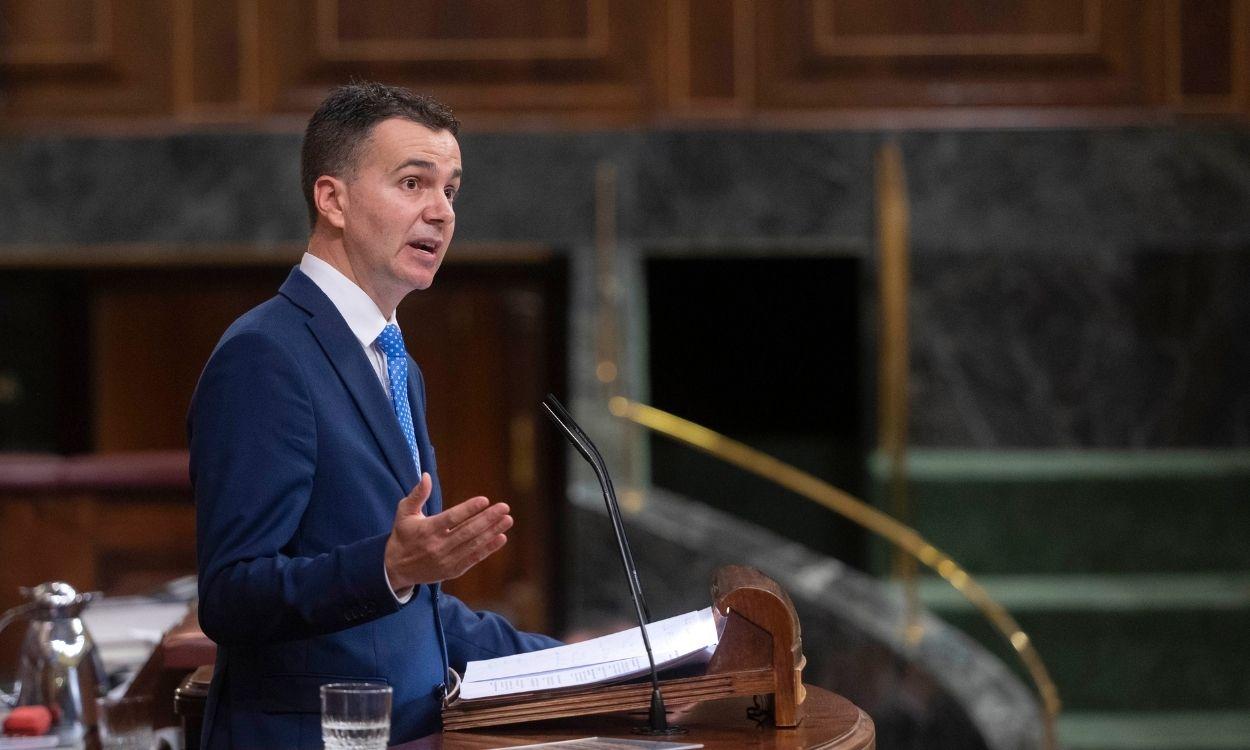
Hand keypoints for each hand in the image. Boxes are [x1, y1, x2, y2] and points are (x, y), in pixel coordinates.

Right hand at [383, 473, 511, 590]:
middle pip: (467, 531)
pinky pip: (473, 559)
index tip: (485, 500)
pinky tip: (501, 538)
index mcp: (426, 530)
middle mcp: (438, 546)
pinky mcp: (452, 571)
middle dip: (487, 519)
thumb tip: (426, 476)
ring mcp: (446, 560)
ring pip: (473, 544)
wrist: (396, 569)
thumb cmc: (403, 535)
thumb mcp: (404, 513)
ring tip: (507, 520)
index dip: (468, 509)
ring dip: (492, 532)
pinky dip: (488, 549)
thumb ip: (417, 495)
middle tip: (504, 507)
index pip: (451, 518)